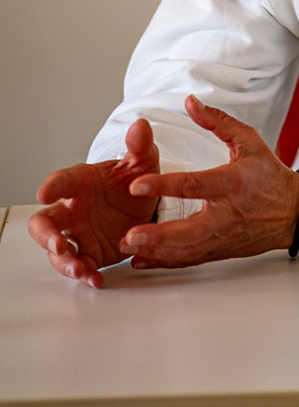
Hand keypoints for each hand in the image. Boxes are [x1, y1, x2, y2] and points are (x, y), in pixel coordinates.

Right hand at [27, 118, 160, 288]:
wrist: (145, 204)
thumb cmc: (133, 180)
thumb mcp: (143, 161)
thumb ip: (140, 146)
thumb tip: (140, 126)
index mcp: (81, 183)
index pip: (61, 181)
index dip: (51, 186)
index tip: (44, 193)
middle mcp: (72, 209)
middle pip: (44, 223)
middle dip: (46, 235)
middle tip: (58, 243)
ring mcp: (78, 233)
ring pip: (57, 251)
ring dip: (64, 261)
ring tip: (79, 268)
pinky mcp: (90, 253)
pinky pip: (80, 266)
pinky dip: (85, 275)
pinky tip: (95, 280)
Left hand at [120, 94, 298, 268]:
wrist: (294, 211)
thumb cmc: (269, 174)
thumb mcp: (249, 141)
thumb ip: (217, 121)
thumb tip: (190, 102)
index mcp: (232, 182)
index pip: (194, 184)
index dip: (164, 185)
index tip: (136, 185)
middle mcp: (227, 214)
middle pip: (189, 230)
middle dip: (158, 235)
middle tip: (129, 235)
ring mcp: (223, 236)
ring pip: (187, 250)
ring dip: (156, 251)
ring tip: (127, 248)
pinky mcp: (221, 251)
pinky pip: (190, 260)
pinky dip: (165, 262)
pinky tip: (141, 261)